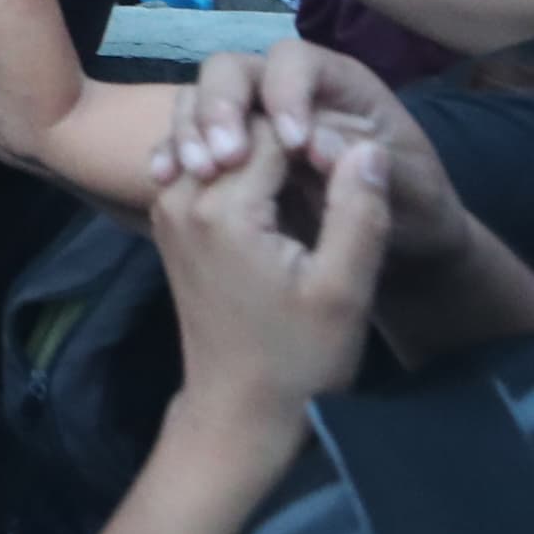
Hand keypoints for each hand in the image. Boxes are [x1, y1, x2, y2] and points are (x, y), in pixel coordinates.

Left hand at [149, 129, 394, 429]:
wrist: (239, 410)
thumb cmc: (299, 358)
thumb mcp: (345, 291)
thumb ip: (359, 212)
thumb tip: (366, 145)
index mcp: (222, 208)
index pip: (272, 127)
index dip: (316, 135)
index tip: (344, 164)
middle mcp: (181, 196)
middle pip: (234, 122)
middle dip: (281, 129)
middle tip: (324, 163)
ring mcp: (168, 208)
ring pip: (212, 135)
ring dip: (254, 140)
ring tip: (300, 173)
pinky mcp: (170, 221)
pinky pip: (201, 161)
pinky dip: (234, 159)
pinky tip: (270, 188)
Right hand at [153, 42, 468, 276]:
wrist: (407, 246)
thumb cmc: (415, 205)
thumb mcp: (405, 183)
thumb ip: (361, 159)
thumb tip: (313, 145)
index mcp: (332, 82)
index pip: (291, 60)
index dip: (285, 92)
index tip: (294, 145)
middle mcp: (284, 90)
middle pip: (232, 70)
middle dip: (221, 108)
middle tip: (225, 159)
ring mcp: (251, 120)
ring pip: (200, 98)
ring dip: (189, 130)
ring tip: (197, 172)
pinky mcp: (230, 155)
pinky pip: (186, 141)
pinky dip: (171, 154)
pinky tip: (163, 178)